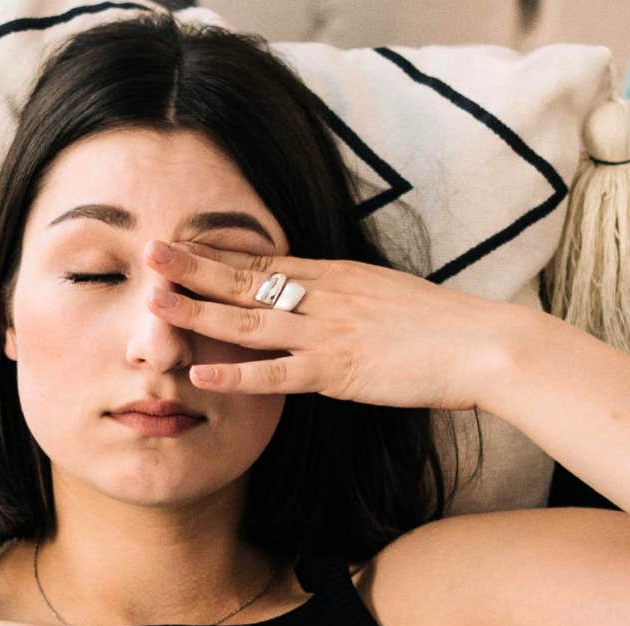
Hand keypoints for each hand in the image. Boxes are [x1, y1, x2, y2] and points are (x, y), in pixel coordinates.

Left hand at [143, 239, 521, 410]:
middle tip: (148, 251)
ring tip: (154, 303)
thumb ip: (346, 297)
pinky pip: (277, 374)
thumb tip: (321, 301)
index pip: (262, 262)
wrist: (481, 343)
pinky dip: (237, 376)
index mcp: (333, 276)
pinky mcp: (336, 371)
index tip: (179, 246)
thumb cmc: (440, 325)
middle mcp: (322, 297)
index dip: (217, 254)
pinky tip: (202, 374)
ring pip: (248, 322)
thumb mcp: (384, 294)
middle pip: (244, 280)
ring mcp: (326, 333)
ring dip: (198, 312)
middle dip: (192, 267)